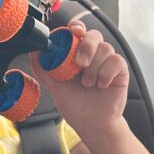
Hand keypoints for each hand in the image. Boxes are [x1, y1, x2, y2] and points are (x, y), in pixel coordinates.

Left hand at [33, 19, 128, 138]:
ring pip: (105, 48)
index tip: (72, 32)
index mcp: (77, 55)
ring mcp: (107, 63)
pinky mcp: (120, 71)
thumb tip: (33, 51)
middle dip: (86, 46)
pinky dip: (106, 73)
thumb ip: (44, 69)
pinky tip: (101, 85)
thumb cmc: (76, 107)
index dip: (77, 28)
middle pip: (94, 35)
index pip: (79, 32)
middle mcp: (94, 56)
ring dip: (94, 68)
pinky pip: (116, 61)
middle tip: (79, 64)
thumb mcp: (55, 87)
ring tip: (88, 84)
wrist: (92, 125)